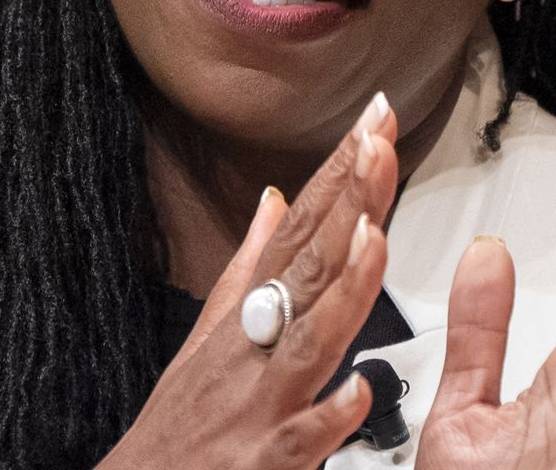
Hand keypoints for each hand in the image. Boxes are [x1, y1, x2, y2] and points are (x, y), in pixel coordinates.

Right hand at [100, 93, 401, 469]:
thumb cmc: (177, 425)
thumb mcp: (206, 335)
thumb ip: (248, 265)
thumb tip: (275, 200)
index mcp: (246, 317)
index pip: (299, 229)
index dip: (337, 173)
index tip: (372, 119)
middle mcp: (252, 349)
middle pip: (306, 266)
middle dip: (347, 202)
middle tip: (379, 140)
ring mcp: (256, 404)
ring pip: (308, 342)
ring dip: (342, 289)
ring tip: (375, 236)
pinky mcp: (259, 463)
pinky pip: (299, 439)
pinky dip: (328, 415)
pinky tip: (359, 388)